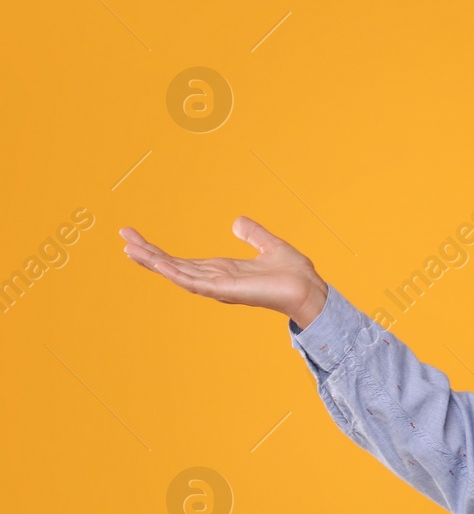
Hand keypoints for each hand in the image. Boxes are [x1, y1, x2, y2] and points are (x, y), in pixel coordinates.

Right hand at [120, 217, 328, 327]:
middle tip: (124, 238)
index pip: (182, 260)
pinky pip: (194, 282)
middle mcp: (215, 279)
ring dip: (153, 262)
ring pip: (177, 274)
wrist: (309, 289)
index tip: (136, 237)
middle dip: (148, 253)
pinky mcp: (225, 291)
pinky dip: (175, 273)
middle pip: (173, 266)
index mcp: (221, 270)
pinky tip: (158, 264)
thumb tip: (237, 222)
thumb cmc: (294, 274)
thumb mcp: (268, 245)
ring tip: (129, 249)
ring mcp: (218, 287)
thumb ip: (252, 234)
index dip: (159, 250)